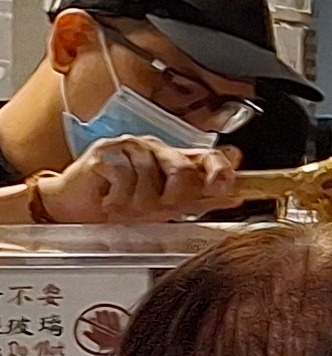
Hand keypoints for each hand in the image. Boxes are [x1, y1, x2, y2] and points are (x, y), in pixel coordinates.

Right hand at [34, 135, 238, 220]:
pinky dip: (118, 198)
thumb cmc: (118, 203)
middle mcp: (156, 148)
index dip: (220, 171)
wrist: (74, 208)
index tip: (223, 187)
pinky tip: (109, 201)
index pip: (208, 157)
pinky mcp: (105, 152)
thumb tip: (234, 196)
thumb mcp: (163, 207)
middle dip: (171, 198)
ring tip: (123, 207)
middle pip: (182, 170)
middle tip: (154, 209)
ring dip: (136, 203)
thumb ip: (196, 200)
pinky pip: (123, 177)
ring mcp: (130, 146)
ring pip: (150, 178)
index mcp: (174, 159)